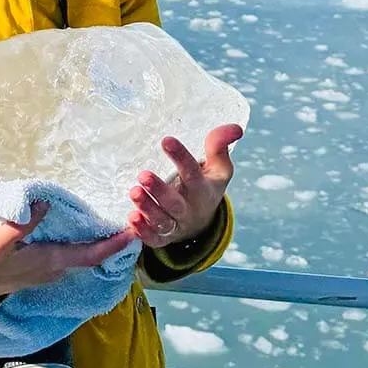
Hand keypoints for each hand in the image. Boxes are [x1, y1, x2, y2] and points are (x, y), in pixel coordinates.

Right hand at [0, 202, 136, 299]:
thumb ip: (21, 224)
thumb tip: (45, 204)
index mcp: (50, 260)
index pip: (89, 255)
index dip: (112, 246)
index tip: (133, 234)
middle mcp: (56, 268)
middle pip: (92, 256)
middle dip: (113, 243)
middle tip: (133, 223)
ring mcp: (50, 269)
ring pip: (82, 255)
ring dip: (101, 242)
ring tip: (117, 222)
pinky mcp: (43, 264)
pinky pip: (72, 253)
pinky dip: (85, 242)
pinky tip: (89, 228)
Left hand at [128, 123, 243, 249]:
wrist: (201, 221)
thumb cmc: (206, 186)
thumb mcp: (218, 167)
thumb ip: (220, 145)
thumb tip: (236, 128)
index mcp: (203, 190)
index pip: (192, 172)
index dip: (180, 157)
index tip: (166, 140)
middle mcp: (189, 209)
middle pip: (175, 203)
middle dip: (159, 191)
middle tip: (143, 175)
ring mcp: (176, 225)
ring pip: (162, 221)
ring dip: (148, 209)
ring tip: (133, 192)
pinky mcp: (162, 238)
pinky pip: (153, 239)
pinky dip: (142, 232)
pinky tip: (131, 219)